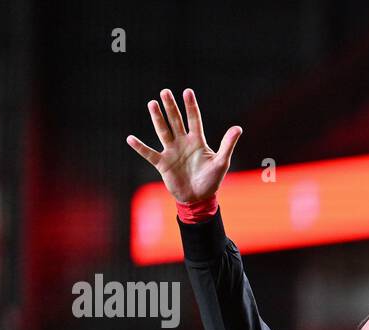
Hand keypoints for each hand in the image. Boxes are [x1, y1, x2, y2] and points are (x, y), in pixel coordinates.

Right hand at [126, 88, 240, 204]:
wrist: (199, 198)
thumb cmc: (211, 180)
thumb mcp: (221, 162)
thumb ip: (227, 144)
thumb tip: (238, 127)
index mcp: (197, 141)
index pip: (194, 119)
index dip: (191, 106)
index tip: (187, 92)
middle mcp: (183, 143)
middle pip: (176, 121)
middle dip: (171, 107)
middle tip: (165, 91)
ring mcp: (171, 152)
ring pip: (163, 131)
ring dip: (157, 118)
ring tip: (152, 103)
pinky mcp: (163, 163)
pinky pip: (149, 154)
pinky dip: (140, 147)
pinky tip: (131, 139)